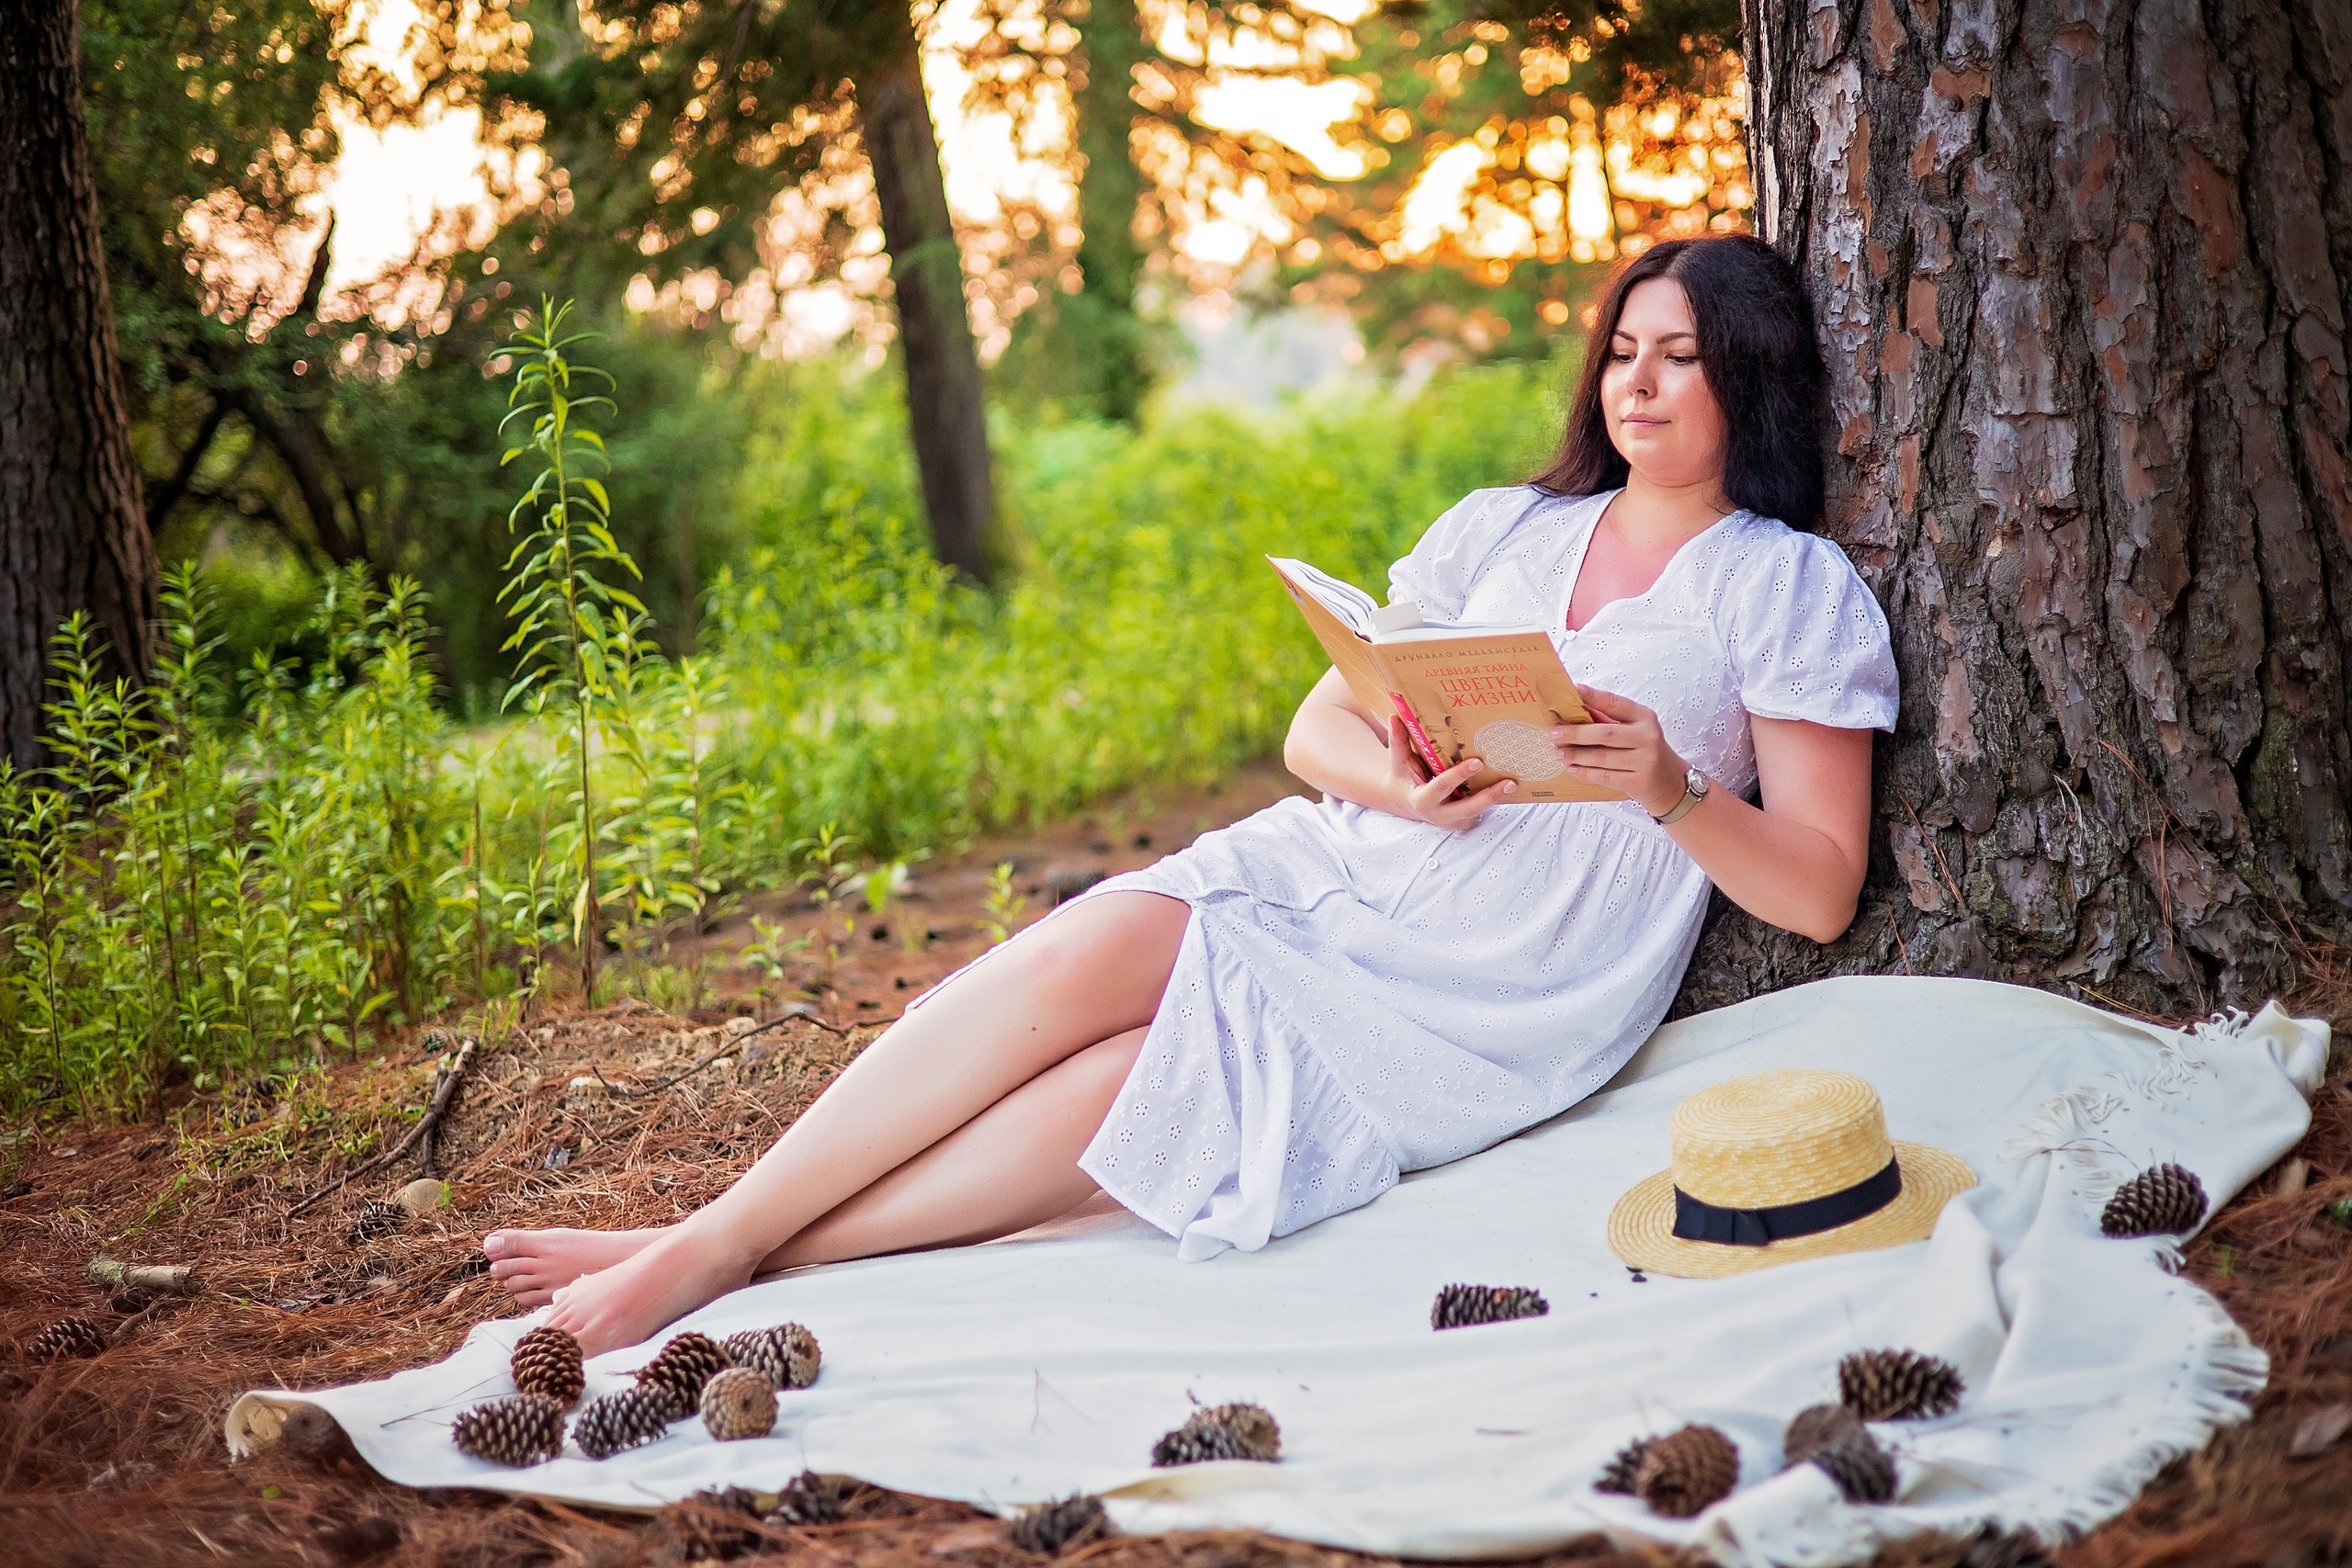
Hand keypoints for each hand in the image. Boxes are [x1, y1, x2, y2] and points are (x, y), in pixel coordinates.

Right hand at [1381, 715, 1515, 829]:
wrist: (1405, 801)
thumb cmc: (1404, 776)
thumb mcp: (1399, 761)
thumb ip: (1398, 741)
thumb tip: (1396, 716)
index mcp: (1422, 799)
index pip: (1442, 786)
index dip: (1459, 775)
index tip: (1477, 762)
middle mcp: (1439, 815)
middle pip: (1468, 808)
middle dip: (1489, 796)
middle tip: (1509, 782)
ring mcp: (1453, 821)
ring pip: (1478, 811)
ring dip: (1496, 798)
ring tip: (1513, 784)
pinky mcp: (1463, 821)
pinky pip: (1480, 811)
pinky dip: (1493, 799)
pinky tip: (1507, 786)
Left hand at [1550, 688, 1689, 817]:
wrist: (1668, 781)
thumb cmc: (1644, 750)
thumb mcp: (1634, 729)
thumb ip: (1607, 718)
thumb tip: (1577, 705)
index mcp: (1645, 718)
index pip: (1617, 704)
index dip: (1595, 697)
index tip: (1575, 690)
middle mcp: (1648, 737)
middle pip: (1605, 734)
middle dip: (1576, 733)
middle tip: (1554, 734)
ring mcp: (1645, 761)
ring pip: (1602, 758)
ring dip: (1576, 755)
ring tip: (1558, 753)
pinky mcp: (1639, 782)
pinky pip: (1605, 777)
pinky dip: (1585, 773)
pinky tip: (1572, 768)